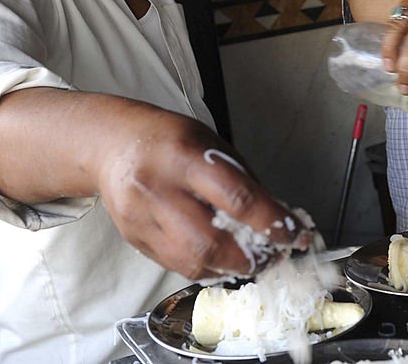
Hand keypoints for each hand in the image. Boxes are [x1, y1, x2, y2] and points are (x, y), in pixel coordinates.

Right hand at [95, 110, 309, 279]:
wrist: (111, 144)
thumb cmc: (167, 139)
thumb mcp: (211, 142)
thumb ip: (242, 180)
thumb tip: (277, 217)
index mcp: (185, 158)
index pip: (238, 198)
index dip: (273, 223)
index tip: (296, 235)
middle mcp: (160, 190)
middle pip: (211, 242)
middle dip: (251, 257)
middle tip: (273, 255)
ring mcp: (143, 219)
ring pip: (193, 262)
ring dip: (230, 268)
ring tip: (250, 259)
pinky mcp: (135, 240)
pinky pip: (177, 266)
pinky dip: (207, 267)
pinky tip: (221, 258)